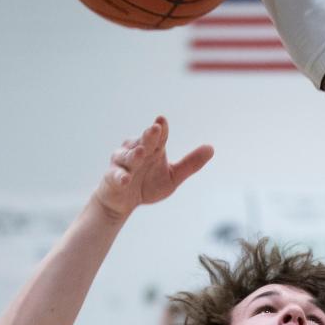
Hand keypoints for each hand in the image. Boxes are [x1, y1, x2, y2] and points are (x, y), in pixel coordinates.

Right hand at [94, 117, 212, 219]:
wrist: (124, 203)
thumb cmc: (148, 184)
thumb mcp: (173, 176)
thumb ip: (190, 164)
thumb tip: (212, 148)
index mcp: (152, 149)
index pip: (158, 137)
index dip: (161, 129)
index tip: (162, 121)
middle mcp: (136, 152)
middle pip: (143, 142)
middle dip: (149, 136)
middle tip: (155, 129)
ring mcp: (123, 164)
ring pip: (127, 157)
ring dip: (134, 155)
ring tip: (141, 152)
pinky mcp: (112, 178)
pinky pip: (116, 176)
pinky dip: (120, 176)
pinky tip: (126, 178)